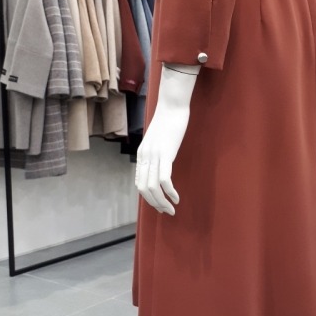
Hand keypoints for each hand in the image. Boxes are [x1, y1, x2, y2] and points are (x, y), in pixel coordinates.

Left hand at [135, 64, 199, 214]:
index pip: (139, 183)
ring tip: (172, 209)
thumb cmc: (169, 120)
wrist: (172, 105)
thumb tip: (162, 164)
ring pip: (152, 187)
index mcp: (142, 155)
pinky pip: (164, 179)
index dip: (148, 198)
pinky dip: (170, 192)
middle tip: (167, 211)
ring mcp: (154, 156)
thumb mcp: (159, 139)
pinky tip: (176, 197)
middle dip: (155, 204)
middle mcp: (145, 157)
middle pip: (144, 189)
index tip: (160, 205)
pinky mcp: (165, 154)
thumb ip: (157, 152)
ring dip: (162, 202)